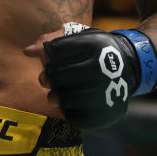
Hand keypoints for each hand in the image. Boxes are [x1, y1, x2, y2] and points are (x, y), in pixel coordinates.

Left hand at [24, 26, 145, 128]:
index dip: (48, 58)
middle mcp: (106, 67)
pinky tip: (66, 108)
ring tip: (53, 97)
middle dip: (51, 79)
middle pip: (67, 76)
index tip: (45, 62)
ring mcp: (111, 91)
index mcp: (96, 44)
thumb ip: (52, 40)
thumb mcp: (78, 36)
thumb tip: (27, 52)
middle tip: (44, 80)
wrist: (129, 65)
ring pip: (74, 99)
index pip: (61, 51)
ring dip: (57, 99)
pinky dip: (70, 115)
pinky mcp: (111, 111)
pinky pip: (84, 119)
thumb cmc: (94, 50)